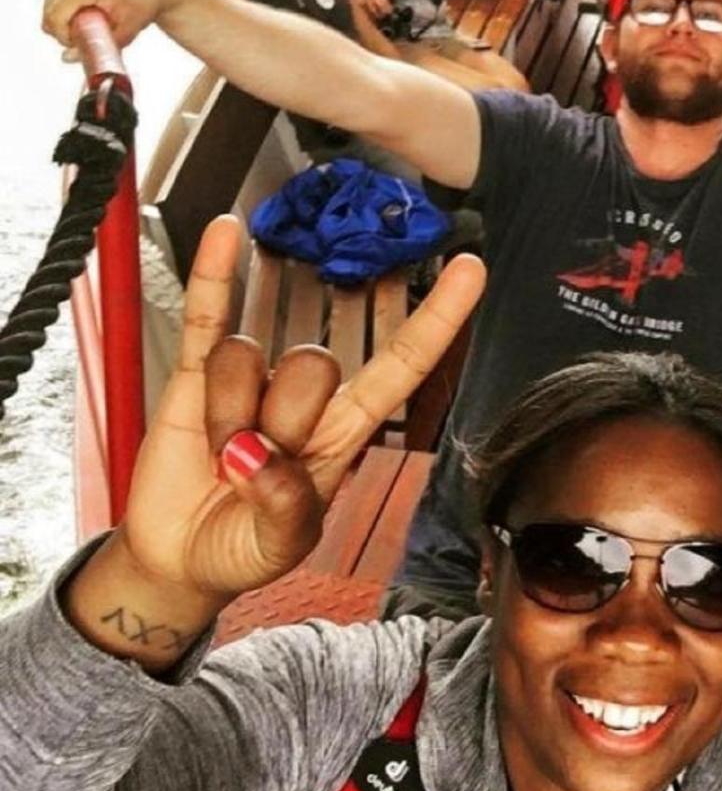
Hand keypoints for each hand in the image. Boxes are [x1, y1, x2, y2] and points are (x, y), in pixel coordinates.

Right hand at [43, 0, 167, 55]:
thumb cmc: (141, 8)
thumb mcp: (125, 32)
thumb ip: (96, 47)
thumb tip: (64, 59)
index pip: (55, 17)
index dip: (65, 37)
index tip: (86, 44)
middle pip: (49, 14)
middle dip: (66, 32)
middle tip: (95, 32)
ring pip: (48, 10)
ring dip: (66, 23)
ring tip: (95, 20)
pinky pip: (52, 4)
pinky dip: (66, 14)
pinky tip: (89, 12)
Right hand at [117, 216, 484, 601]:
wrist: (179, 558)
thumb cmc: (244, 547)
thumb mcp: (280, 546)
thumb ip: (283, 507)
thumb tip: (258, 457)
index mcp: (346, 429)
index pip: (403, 362)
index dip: (438, 318)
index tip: (472, 266)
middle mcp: (308, 395)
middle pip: (312, 365)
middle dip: (274, 423)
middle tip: (245, 474)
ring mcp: (256, 377)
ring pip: (252, 357)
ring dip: (228, 413)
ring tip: (215, 459)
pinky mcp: (199, 373)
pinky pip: (211, 315)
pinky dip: (214, 274)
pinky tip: (226, 232)